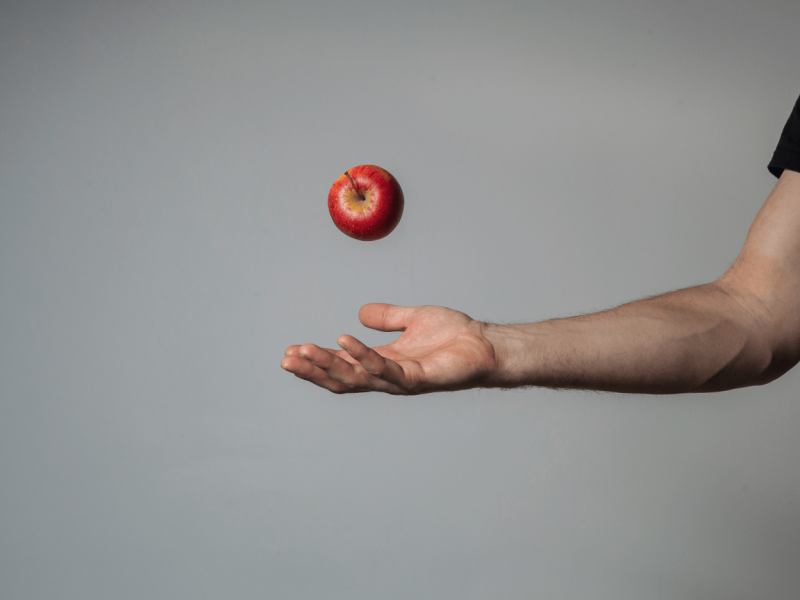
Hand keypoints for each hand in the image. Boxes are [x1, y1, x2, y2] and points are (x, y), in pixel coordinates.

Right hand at [281, 304, 499, 394]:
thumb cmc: (454, 335)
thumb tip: (359, 312)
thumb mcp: (412, 318)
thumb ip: (387, 317)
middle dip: (312, 370)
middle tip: (286, 360)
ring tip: (303, 352)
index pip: (342, 367)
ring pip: (356, 378)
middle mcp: (388, 377)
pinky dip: (363, 356)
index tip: (290, 352)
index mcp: (383, 364)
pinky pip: (385, 369)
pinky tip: (343, 340)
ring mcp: (402, 381)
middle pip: (342, 378)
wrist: (486, 344)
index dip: (316, 362)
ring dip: (328, 366)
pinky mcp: (418, 379)